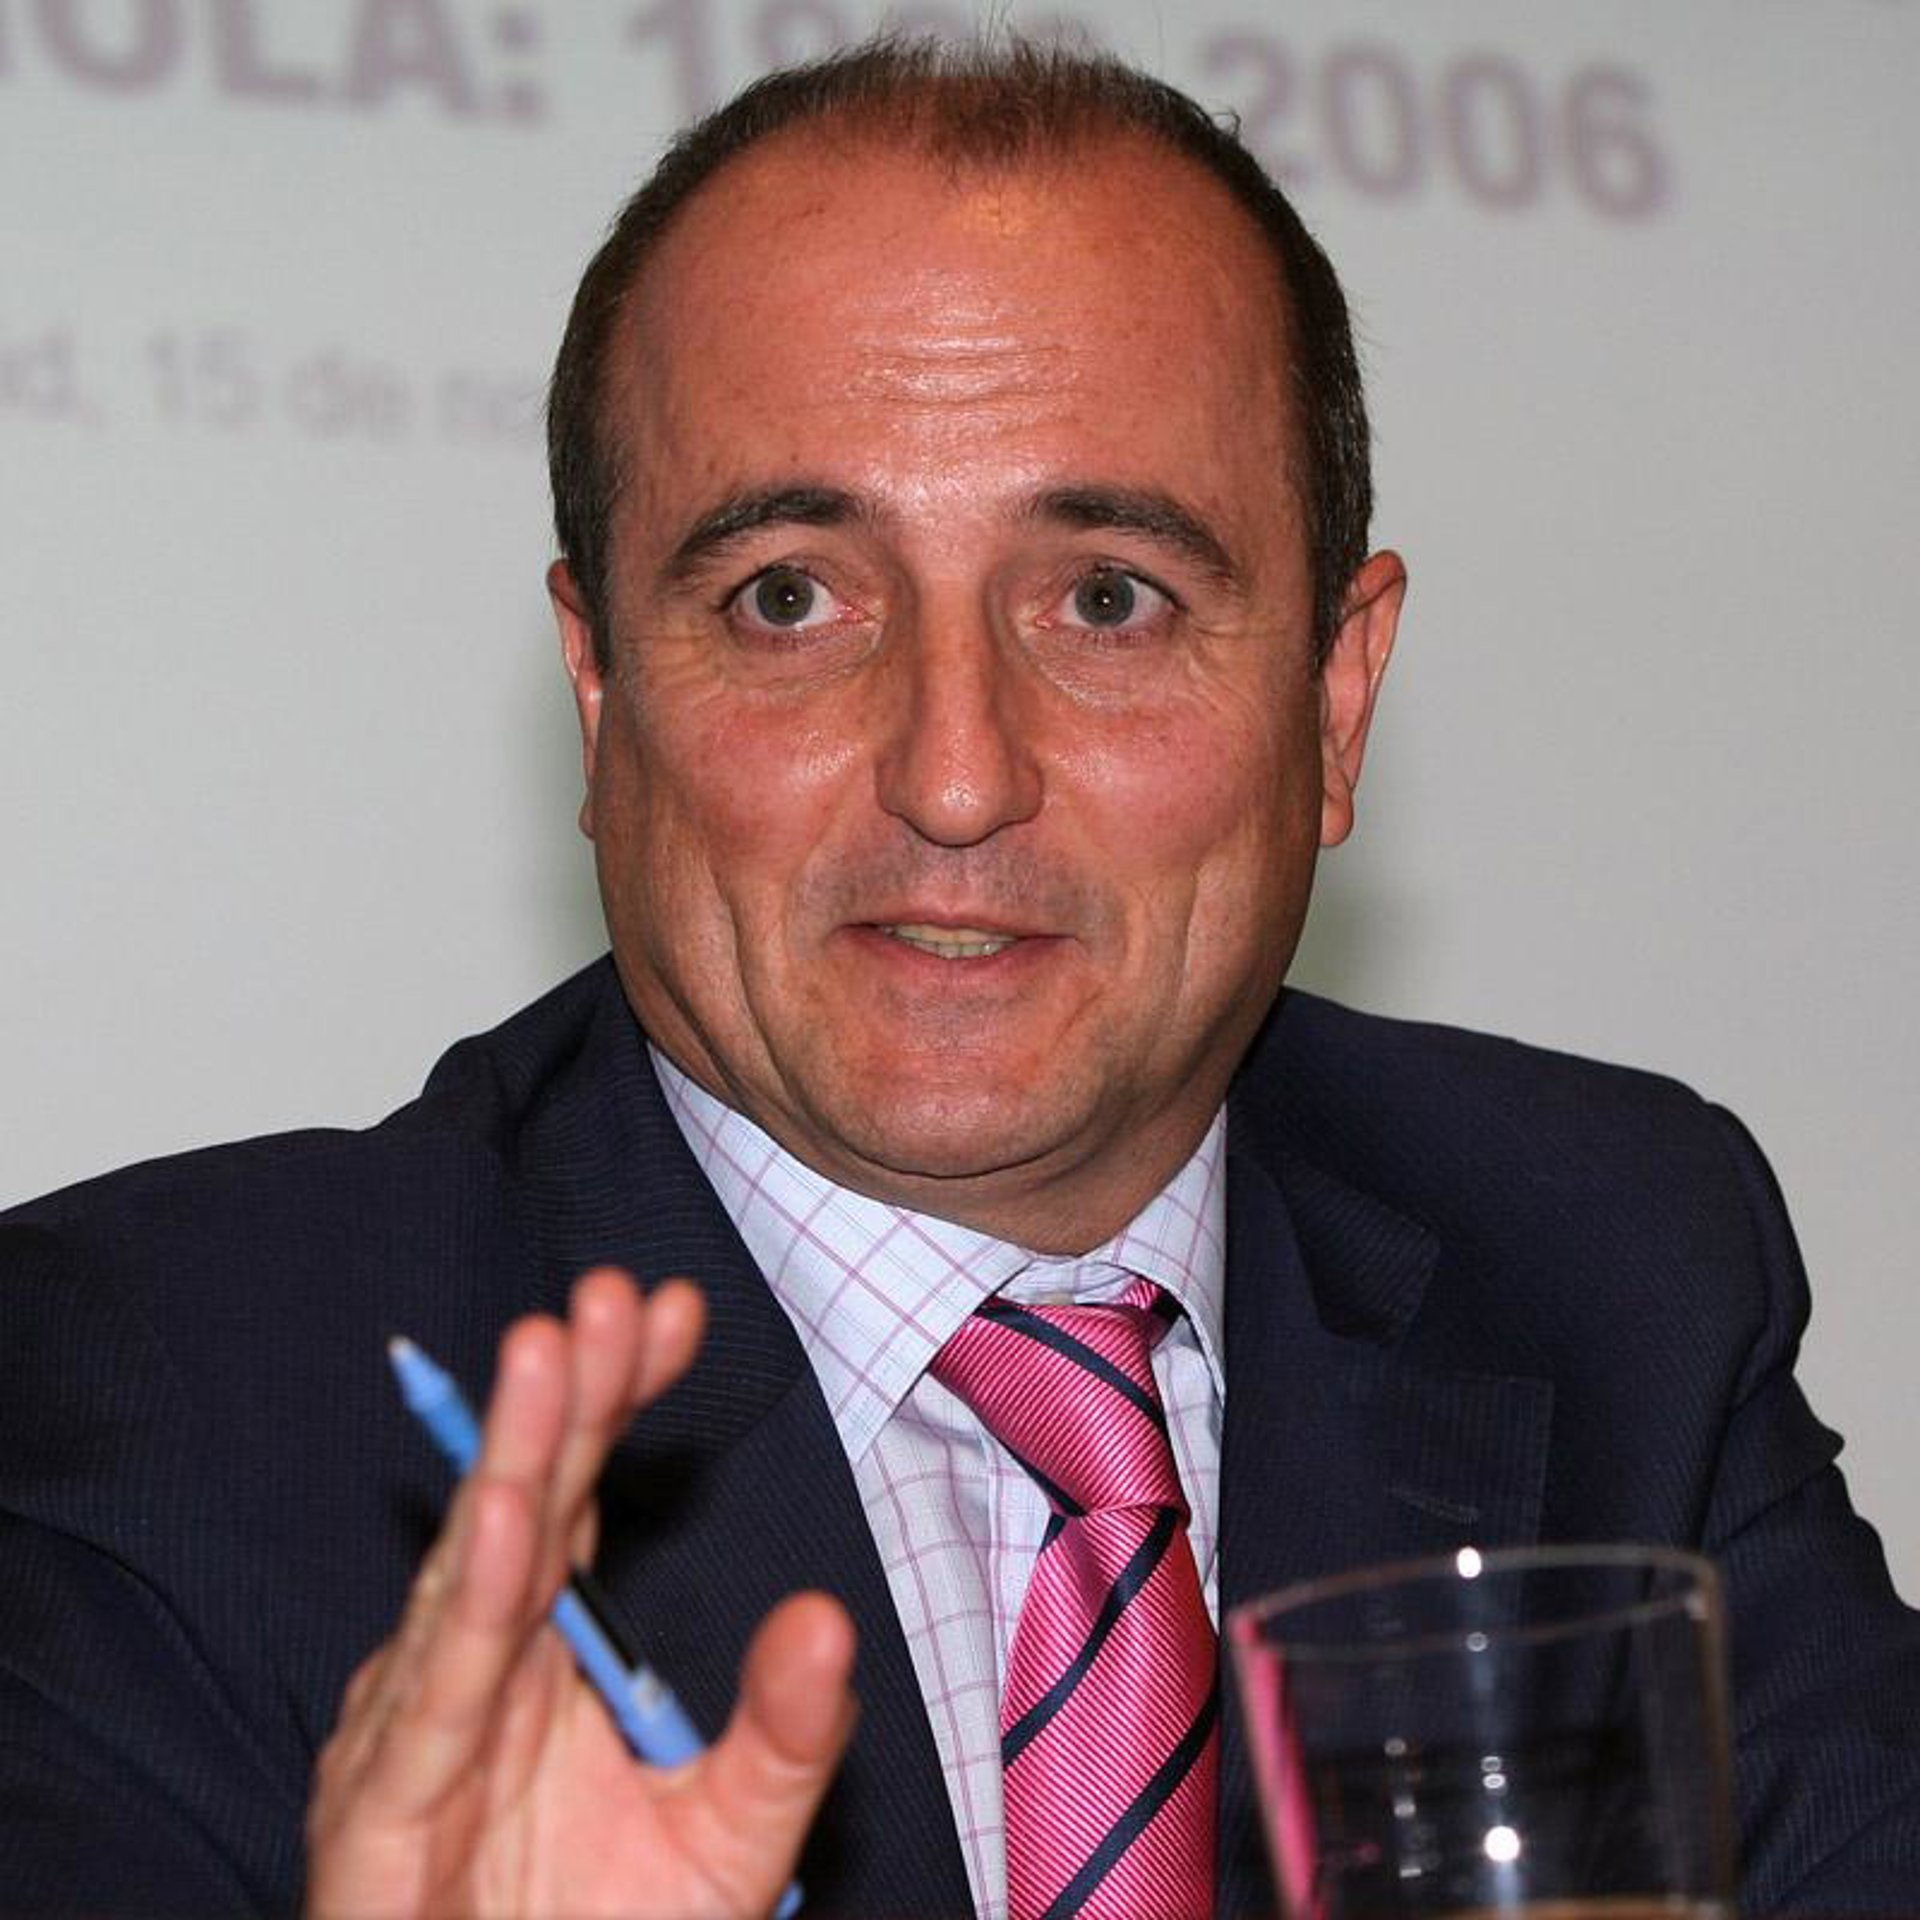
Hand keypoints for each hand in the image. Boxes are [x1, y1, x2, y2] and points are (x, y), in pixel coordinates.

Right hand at [306, 1268, 856, 1918]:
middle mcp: (475, 1666)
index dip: (616, 1397)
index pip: (578, 1491)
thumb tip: (829, 1616)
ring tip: (550, 1352)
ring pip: (473, 1571)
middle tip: (609, 1293)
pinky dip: (471, 1602)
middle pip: (524, 1502)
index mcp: (544, 1649)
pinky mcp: (380, 1811)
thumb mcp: (727, 1837)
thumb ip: (783, 1735)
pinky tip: (505, 1517)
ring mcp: (420, 1728)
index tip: (675, 1310)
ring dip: (514, 1455)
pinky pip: (437, 1696)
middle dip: (566, 1392)